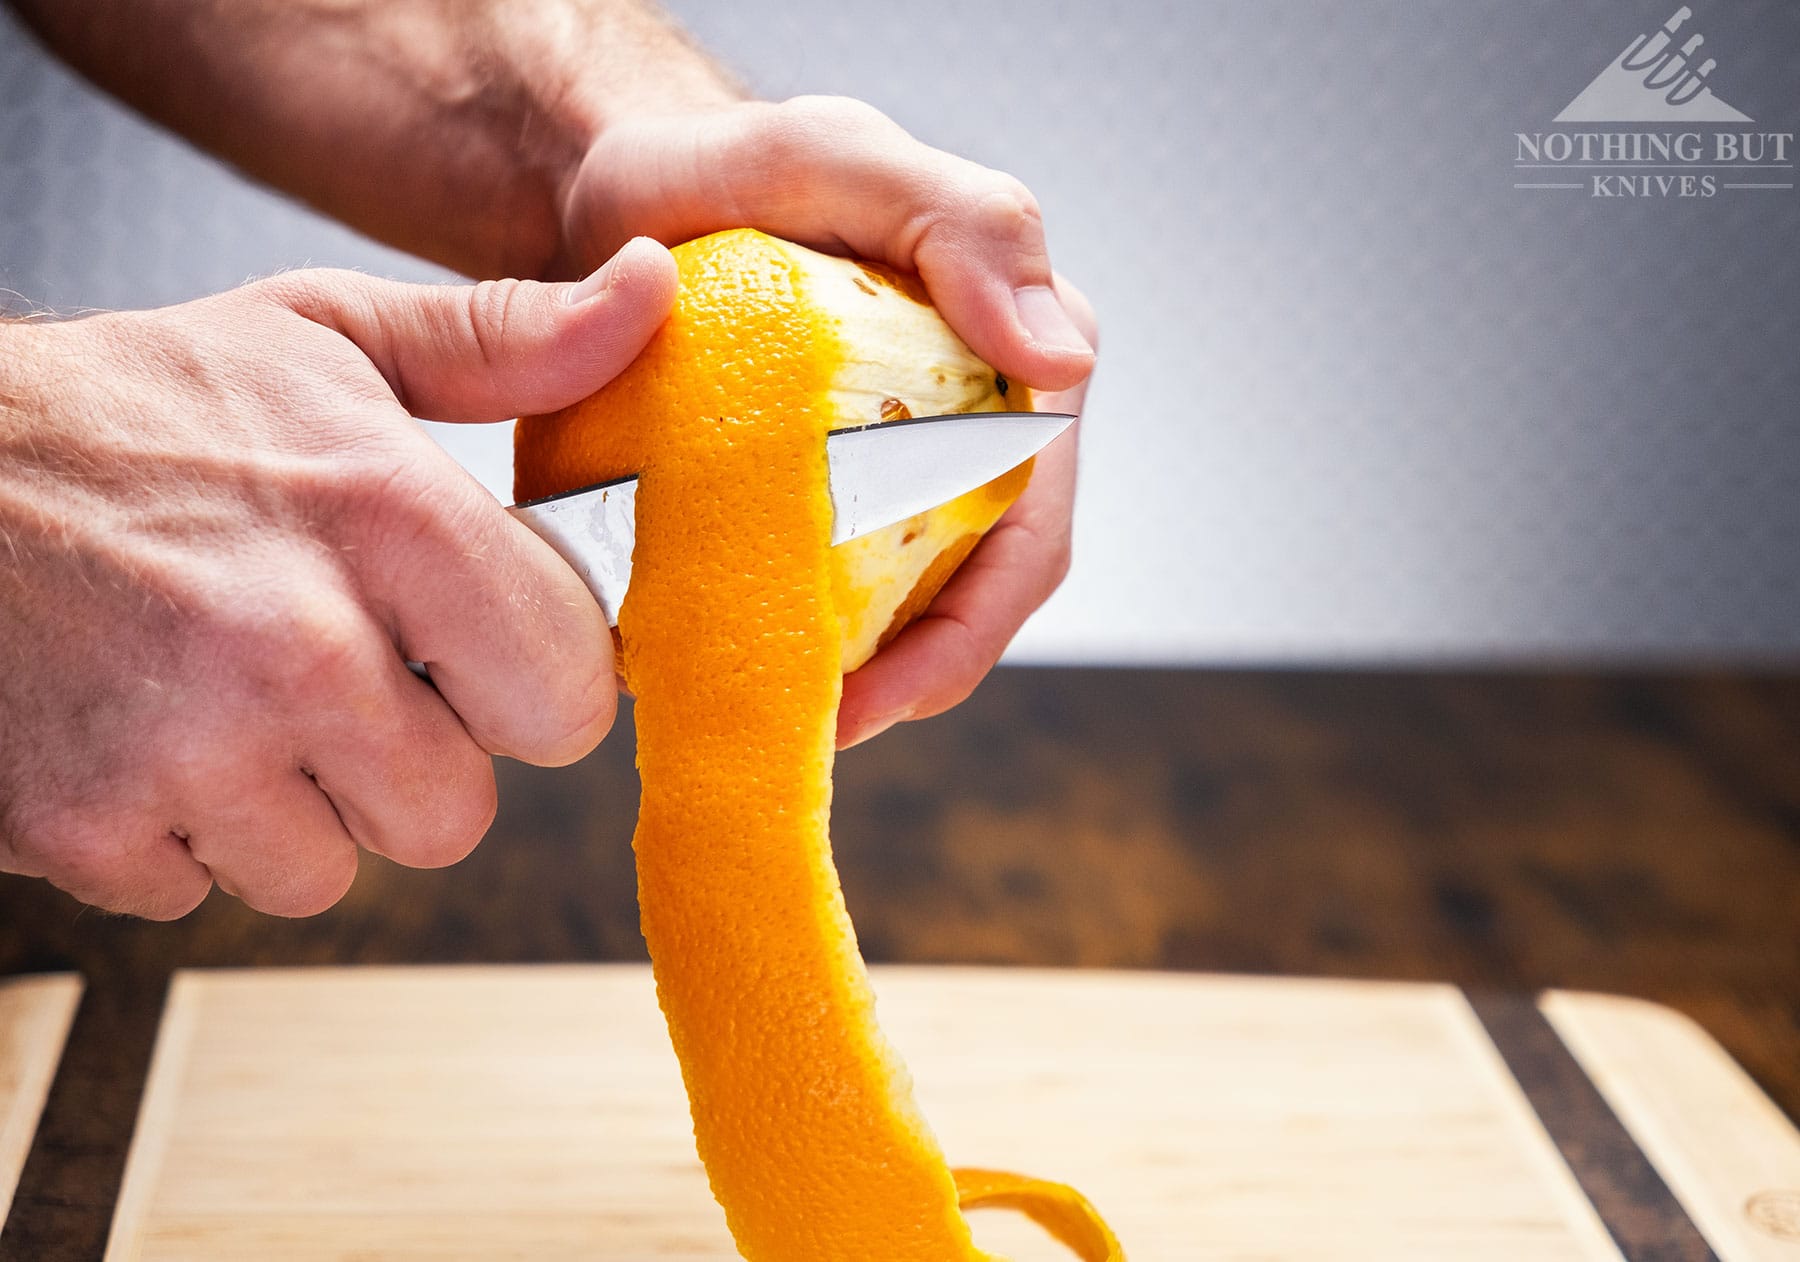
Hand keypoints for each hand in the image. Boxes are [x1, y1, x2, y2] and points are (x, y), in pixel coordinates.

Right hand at [0, 239, 677, 918]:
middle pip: (454, 814)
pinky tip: (144, 728)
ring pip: (330, 869)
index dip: (524, 682)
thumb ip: (507, 342)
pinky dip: (181, 832)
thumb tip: (654, 294)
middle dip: (410, 757)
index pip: (568, 701)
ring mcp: (187, 750)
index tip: (467, 646)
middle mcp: (300, 645)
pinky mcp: (85, 826)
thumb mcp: (329, 339)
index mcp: (392, 521)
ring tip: (226, 690)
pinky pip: (203, 892)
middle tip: (332, 667)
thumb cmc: (136, 407)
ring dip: (294, 803)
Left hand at [554, 96, 1098, 744]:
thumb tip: (1062, 368)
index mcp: (1014, 367)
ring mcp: (901, 471)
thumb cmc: (724, 170)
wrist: (610, 205)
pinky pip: (835, 594)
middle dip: (912, 682)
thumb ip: (964, 225)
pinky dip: (801, 645)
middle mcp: (975, 431)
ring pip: (911, 610)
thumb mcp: (834, 158)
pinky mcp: (829, 499)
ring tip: (781, 728)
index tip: (874, 692)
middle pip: (978, 594)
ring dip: (861, 681)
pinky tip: (742, 678)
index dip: (970, 630)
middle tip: (818, 735)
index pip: (1032, 526)